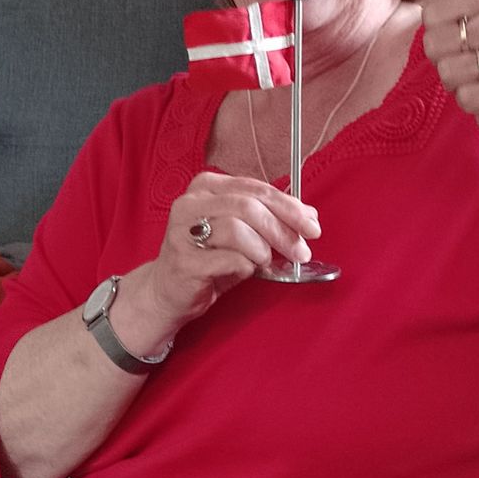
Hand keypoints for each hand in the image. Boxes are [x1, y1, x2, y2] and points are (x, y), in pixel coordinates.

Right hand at [138, 171, 321, 332]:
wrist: (166, 291)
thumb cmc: (208, 257)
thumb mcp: (240, 231)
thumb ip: (269, 218)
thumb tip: (309, 215)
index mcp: (207, 186)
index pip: (256, 189)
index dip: (288, 206)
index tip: (312, 224)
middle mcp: (191, 203)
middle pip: (249, 206)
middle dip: (282, 229)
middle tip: (302, 250)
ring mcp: (183, 231)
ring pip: (238, 229)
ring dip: (262, 249)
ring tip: (265, 261)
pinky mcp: (184, 261)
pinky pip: (229, 259)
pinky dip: (246, 266)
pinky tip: (246, 270)